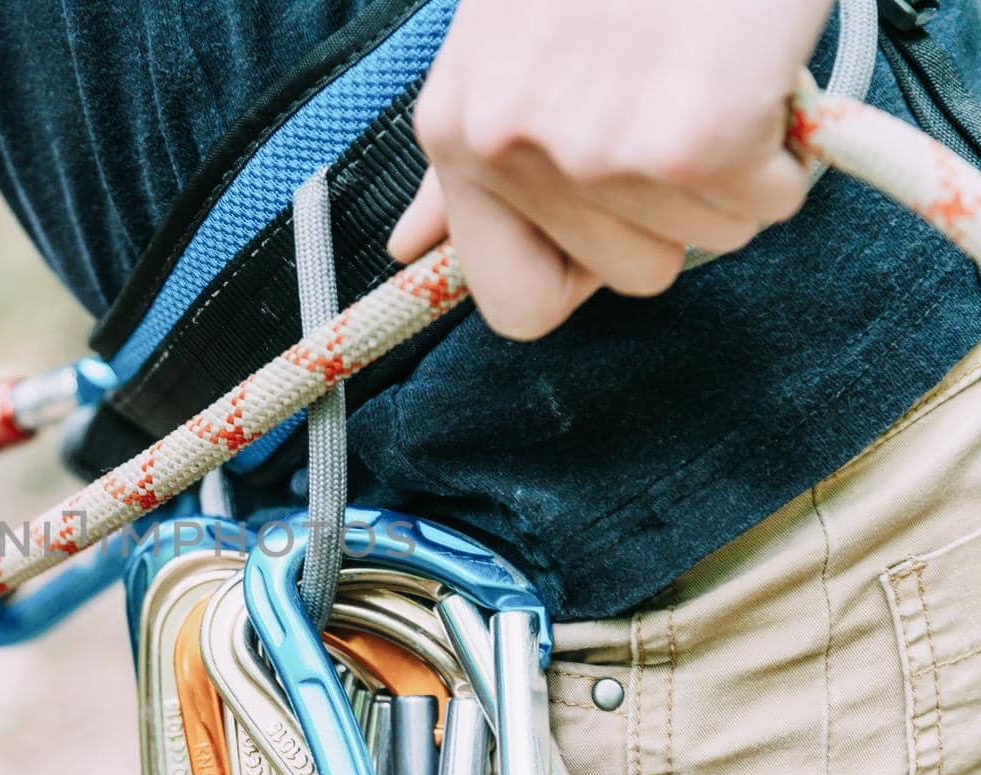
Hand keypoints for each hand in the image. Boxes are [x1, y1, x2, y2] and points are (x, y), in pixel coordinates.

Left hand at [387, 0, 833, 339]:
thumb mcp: (500, 50)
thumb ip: (460, 164)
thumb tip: (409, 250)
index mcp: (455, 134)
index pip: (514, 306)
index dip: (581, 277)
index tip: (613, 223)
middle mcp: (510, 153)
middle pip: (629, 277)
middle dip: (671, 207)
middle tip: (673, 104)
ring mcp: (595, 153)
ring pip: (703, 243)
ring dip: (730, 171)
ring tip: (707, 71)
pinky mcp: (690, 138)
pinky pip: (766, 201)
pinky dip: (783, 148)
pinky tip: (752, 72)